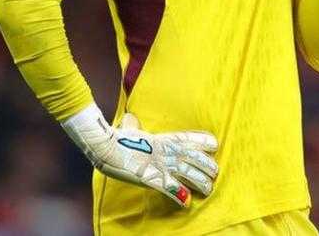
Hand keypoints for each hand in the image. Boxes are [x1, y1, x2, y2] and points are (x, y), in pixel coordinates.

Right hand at [61, 103, 218, 207]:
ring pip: (187, 172)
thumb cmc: (115, 137)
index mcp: (161, 140)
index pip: (188, 138)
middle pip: (193, 157)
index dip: (203, 141)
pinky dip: (179, 194)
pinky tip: (187, 201)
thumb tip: (131, 118)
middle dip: (206, 165)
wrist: (104, 146)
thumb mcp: (128, 129)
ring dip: (200, 181)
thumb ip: (134, 125)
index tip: (214, 145)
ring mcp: (159, 164)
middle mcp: (165, 151)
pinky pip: (169, 187)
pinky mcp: (151, 177)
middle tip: (215, 172)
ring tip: (208, 189)